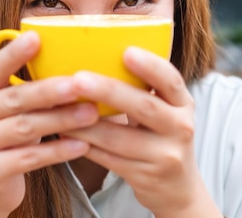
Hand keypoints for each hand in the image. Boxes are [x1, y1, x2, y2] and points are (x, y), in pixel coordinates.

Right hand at [0, 31, 98, 216]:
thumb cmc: (9, 139)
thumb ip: (27, 90)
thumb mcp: (10, 111)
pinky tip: (82, 145)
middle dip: (50, 90)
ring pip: (25, 127)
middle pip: (14, 98)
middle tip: (80, 84)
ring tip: (91, 114)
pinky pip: (29, 158)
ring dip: (61, 119)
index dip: (13, 53)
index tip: (36, 36)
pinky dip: (58, 151)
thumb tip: (73, 67)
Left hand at [63, 47, 221, 216]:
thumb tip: (98, 54)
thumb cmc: (161, 137)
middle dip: (109, 91)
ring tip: (58, 107)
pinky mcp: (145, 177)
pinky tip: (64, 132)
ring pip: (118, 138)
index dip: (150, 65)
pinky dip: (84, 144)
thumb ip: (144, 89)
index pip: (171, 80)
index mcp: (183, 104)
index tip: (127, 51)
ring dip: (85, 123)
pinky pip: (108, 159)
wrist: (178, 189)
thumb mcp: (166, 111)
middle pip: (144, 106)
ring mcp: (165, 155)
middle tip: (78, 79)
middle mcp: (180, 128)